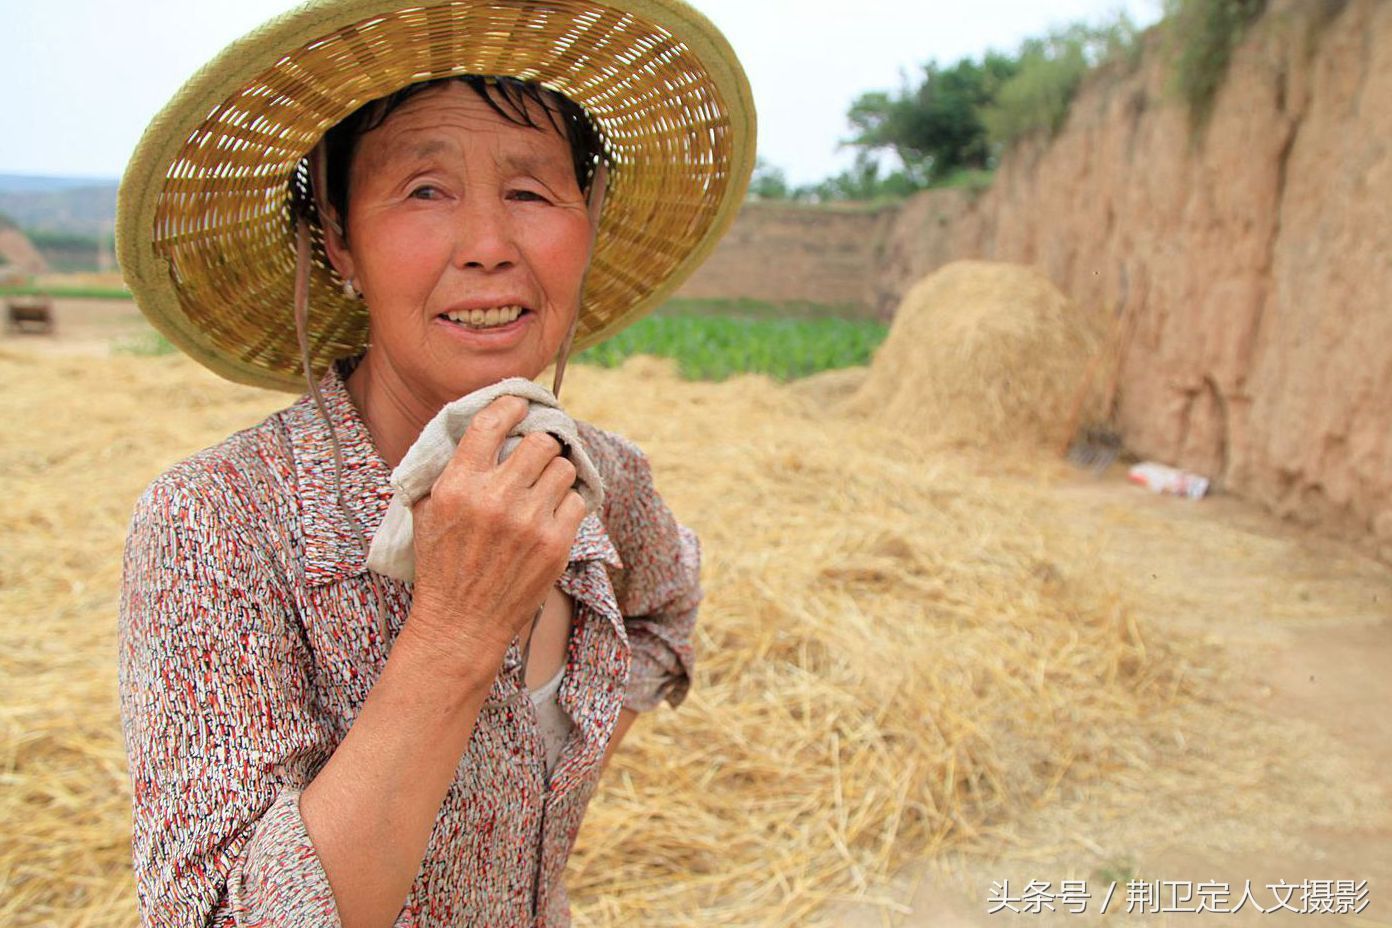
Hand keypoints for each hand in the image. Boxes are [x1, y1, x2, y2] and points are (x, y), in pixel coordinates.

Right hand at [404, 395, 586, 675]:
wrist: (461, 624)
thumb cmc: (441, 565)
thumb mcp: (427, 510)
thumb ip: (447, 468)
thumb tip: (479, 427)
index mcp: (458, 485)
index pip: (491, 422)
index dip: (511, 405)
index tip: (519, 404)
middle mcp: (495, 499)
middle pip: (541, 442)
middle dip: (541, 444)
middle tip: (537, 454)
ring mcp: (529, 522)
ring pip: (564, 469)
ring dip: (556, 474)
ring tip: (544, 486)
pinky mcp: (555, 544)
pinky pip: (578, 500)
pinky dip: (568, 503)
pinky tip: (553, 511)